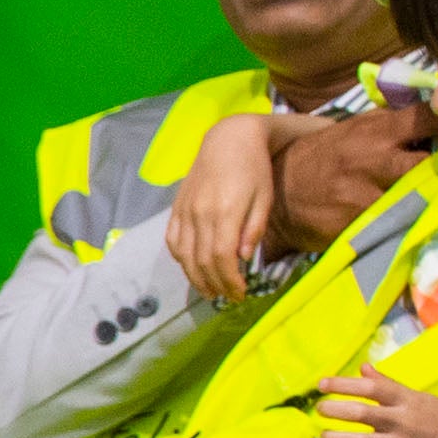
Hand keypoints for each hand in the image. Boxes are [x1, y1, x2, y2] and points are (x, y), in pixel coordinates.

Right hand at [166, 114, 279, 302]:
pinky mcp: (177, 209)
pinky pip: (173, 241)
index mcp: (225, 211)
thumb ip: (254, 228)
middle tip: (229, 297)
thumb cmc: (254, 169)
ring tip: (210, 291)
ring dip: (196, 278)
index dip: (230, 281)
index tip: (241, 293)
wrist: (228, 140)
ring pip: (184, 256)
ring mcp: (185, 211)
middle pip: (202, 261)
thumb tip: (243, 258)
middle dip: (215, 285)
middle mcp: (200, 213)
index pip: (222, 258)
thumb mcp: (264, 197)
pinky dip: (181, 260)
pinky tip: (193, 269)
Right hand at [270, 95, 436, 253]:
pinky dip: (406, 222)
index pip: (427, 119)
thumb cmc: (320, 158)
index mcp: (374, 131)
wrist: (279, 194)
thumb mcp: (351, 130)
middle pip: (432, 162)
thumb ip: (388, 124)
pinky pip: (398, 223)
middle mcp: (373, 159)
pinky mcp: (360, 223)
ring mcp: (366, 193)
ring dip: (427, 198)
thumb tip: (430, 118)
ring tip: (428, 199)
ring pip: (419, 196)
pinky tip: (403, 219)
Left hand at [314, 368, 437, 437]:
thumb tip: (363, 368)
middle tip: (320, 409)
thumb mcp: (422, 399)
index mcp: (409, 401)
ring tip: (325, 436)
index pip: (371, 387)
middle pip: (361, 413)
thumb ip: (390, 386)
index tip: (322, 384)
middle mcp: (404, 421)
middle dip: (334, 409)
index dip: (343, 384)